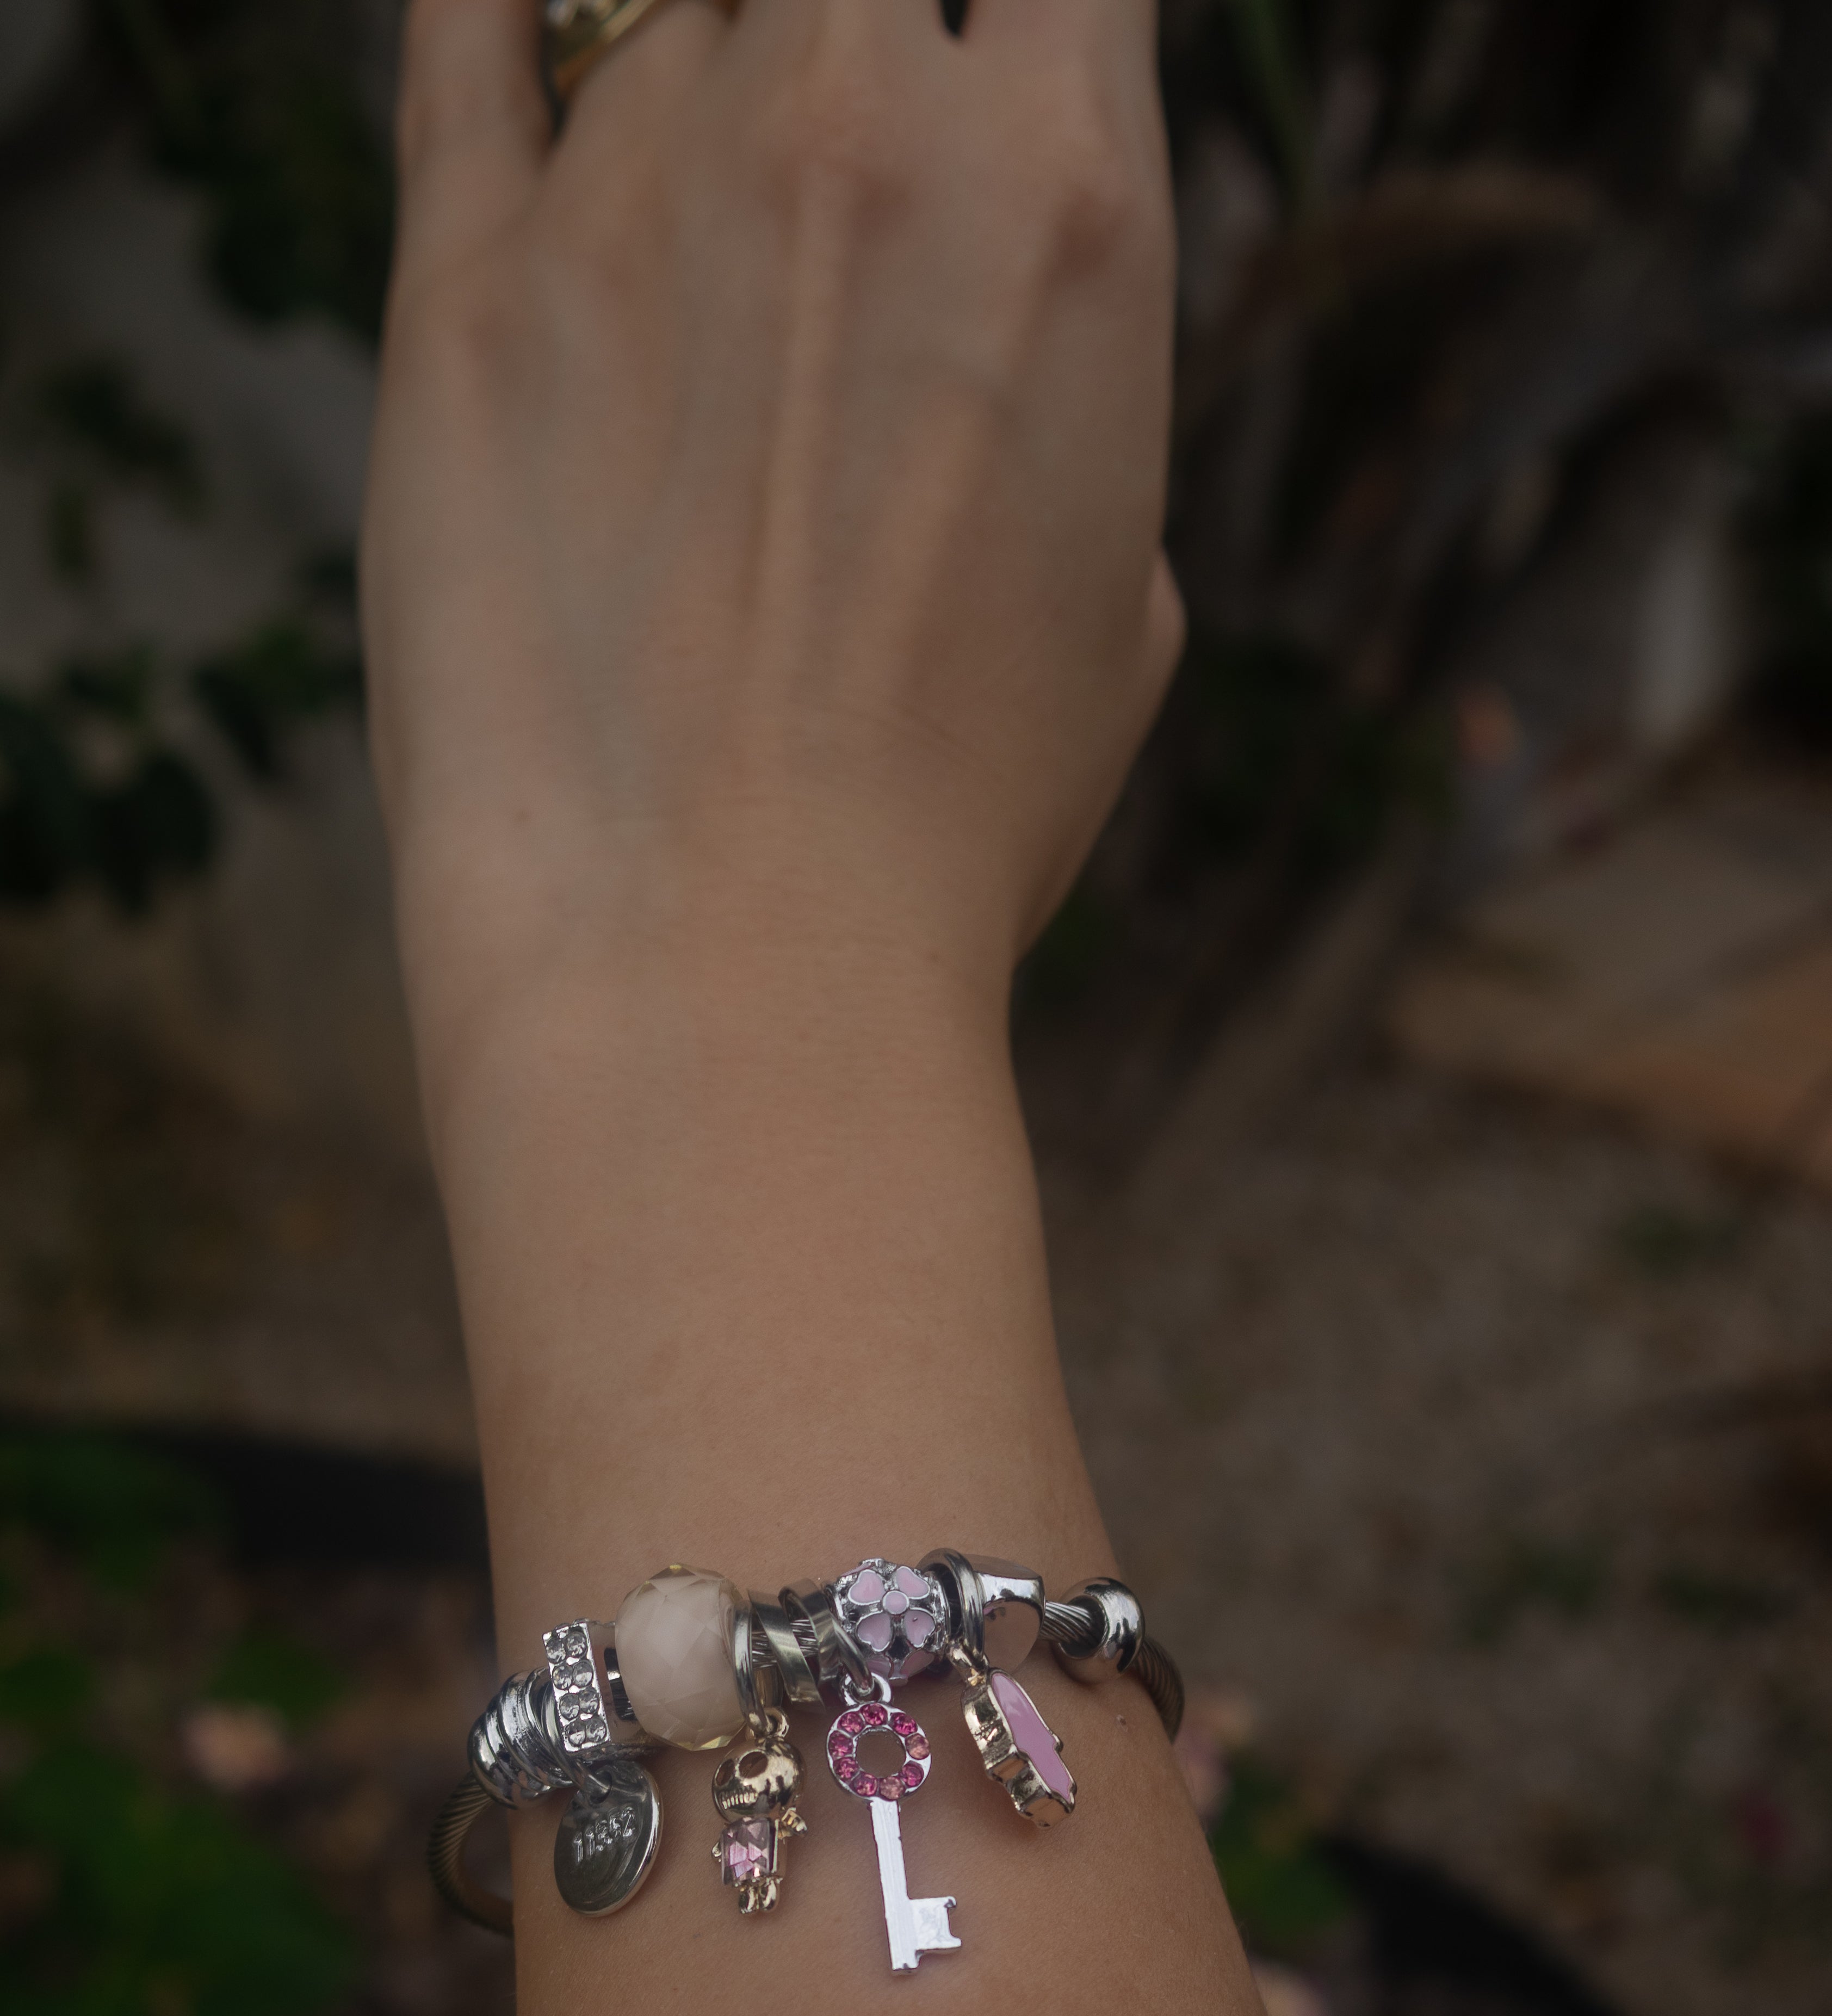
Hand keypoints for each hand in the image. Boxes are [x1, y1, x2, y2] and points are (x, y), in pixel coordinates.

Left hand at [362, 0, 1181, 1083]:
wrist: (727, 961)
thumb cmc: (950, 823)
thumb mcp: (1125, 594)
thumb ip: (1075, 387)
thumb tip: (1010, 319)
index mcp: (1062, 192)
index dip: (1026, 20)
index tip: (996, 77)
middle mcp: (857, 127)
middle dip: (860, 29)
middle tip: (837, 154)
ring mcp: (642, 188)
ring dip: (701, 72)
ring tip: (703, 236)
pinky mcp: (463, 286)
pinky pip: (463, 44)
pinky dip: (492, 11)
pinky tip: (512, 16)